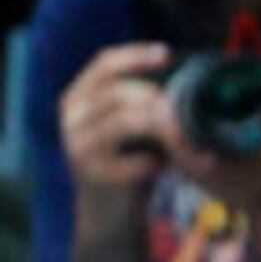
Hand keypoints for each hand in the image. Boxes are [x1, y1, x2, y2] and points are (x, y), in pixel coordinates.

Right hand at [57, 43, 174, 199]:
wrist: (109, 207)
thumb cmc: (129, 155)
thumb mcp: (131, 119)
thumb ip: (144, 96)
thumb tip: (188, 70)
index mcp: (80, 96)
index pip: (104, 63)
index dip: (135, 55)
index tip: (167, 54)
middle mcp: (72, 117)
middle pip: (117, 91)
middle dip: (157, 97)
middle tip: (184, 111)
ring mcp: (78, 145)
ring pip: (126, 121)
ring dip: (165, 128)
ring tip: (185, 140)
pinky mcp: (91, 174)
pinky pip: (134, 159)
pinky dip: (156, 162)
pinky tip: (162, 167)